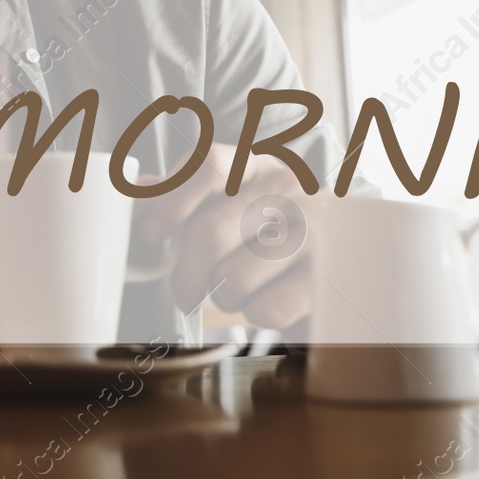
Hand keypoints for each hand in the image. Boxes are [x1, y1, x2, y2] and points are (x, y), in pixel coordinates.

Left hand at [135, 143, 312, 330]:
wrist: (340, 260)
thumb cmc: (269, 232)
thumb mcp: (232, 202)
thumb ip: (186, 195)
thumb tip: (138, 189)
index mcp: (257, 164)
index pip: (208, 165)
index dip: (170, 201)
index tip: (152, 232)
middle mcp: (289, 190)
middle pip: (209, 233)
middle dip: (186, 273)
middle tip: (186, 290)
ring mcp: (312, 233)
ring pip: (232, 279)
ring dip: (223, 296)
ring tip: (238, 289)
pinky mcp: (324, 280)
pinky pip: (263, 309)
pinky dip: (255, 313)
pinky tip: (267, 299)